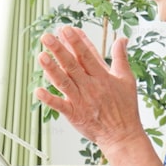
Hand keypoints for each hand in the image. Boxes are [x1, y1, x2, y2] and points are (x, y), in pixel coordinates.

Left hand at [34, 26, 142, 155]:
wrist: (122, 135)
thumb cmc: (125, 107)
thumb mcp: (127, 80)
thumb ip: (121, 58)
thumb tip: (122, 38)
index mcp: (102, 77)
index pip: (87, 55)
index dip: (76, 42)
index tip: (66, 29)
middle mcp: (90, 86)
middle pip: (72, 65)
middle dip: (59, 50)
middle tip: (47, 36)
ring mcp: (81, 100)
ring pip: (64, 82)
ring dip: (52, 69)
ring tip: (40, 56)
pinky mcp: (74, 114)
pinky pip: (60, 105)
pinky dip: (49, 99)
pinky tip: (37, 91)